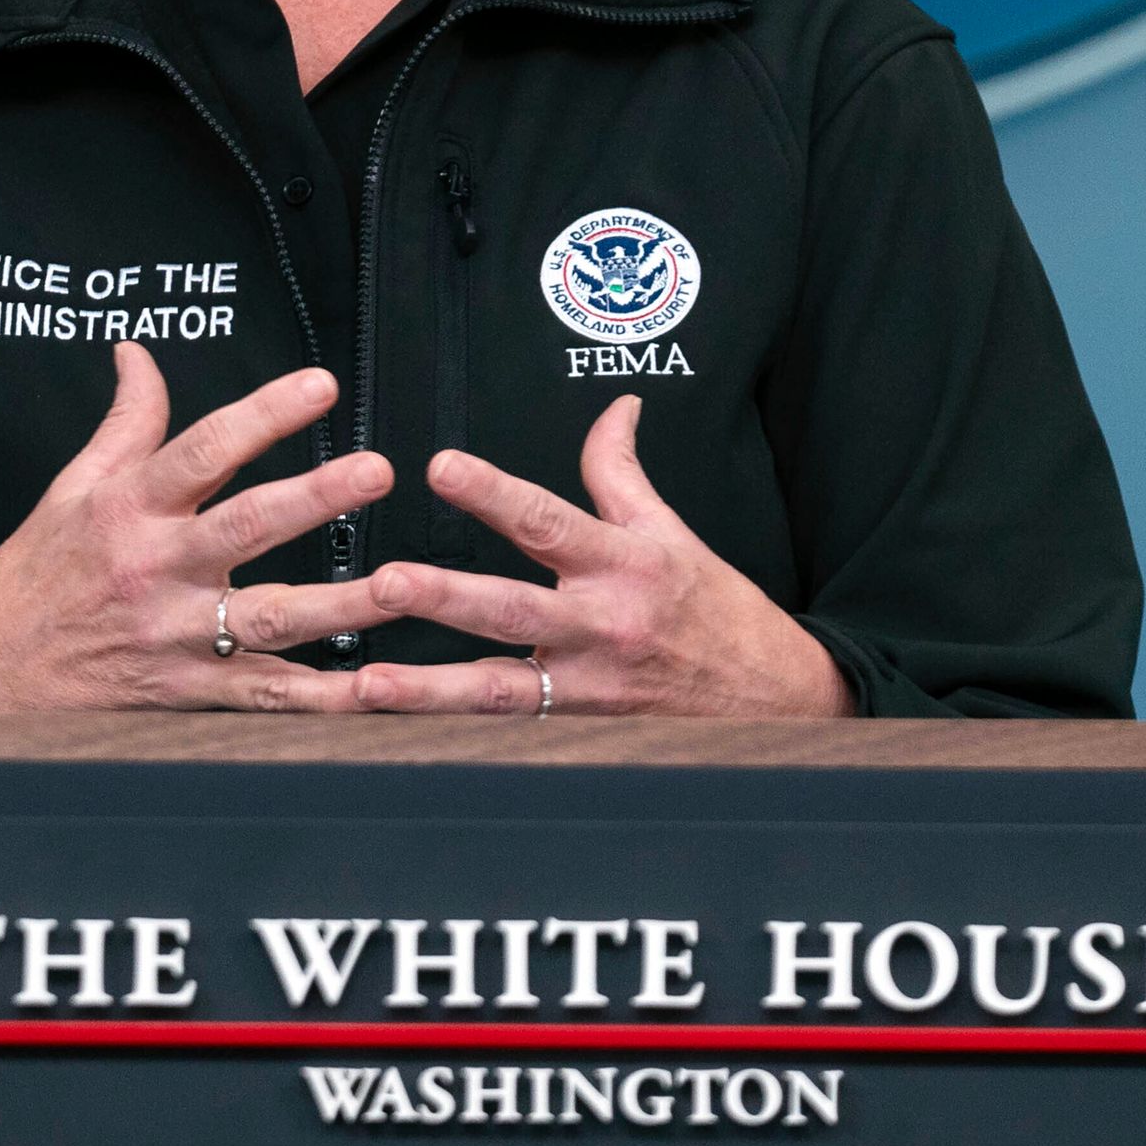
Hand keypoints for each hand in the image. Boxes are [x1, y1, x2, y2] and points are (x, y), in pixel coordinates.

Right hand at [0, 343, 392, 712]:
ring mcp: (174, 636)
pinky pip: (264, 695)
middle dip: (315, 497)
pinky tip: (372, 689)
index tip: (321, 384)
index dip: (264, 414)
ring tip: (400, 586)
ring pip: (270, 617)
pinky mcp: (187, 692)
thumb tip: (137, 352)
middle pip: (246, 527)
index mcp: (129, 508)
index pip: (205, 449)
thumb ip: (124, 422)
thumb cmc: (34, 577)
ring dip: (341, 605)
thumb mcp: (69, 488)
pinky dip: (320, 698)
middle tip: (375, 469)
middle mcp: (156, 568)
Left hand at [349, 396, 854, 718]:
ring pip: (499, 690)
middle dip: (446, 598)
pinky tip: (405, 736)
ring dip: (430, 687)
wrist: (776, 700)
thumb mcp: (672, 534)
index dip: (493, 492)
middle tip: (389, 582)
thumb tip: (616, 409)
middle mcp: (601, 627)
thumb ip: (621, 473)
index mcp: (622, 565)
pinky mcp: (581, 732)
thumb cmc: (720, 615)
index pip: (548, 520)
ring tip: (369, 682)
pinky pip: (512, 733)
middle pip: (513, 611)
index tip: (442, 467)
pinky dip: (460, 735)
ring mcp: (588, 688)